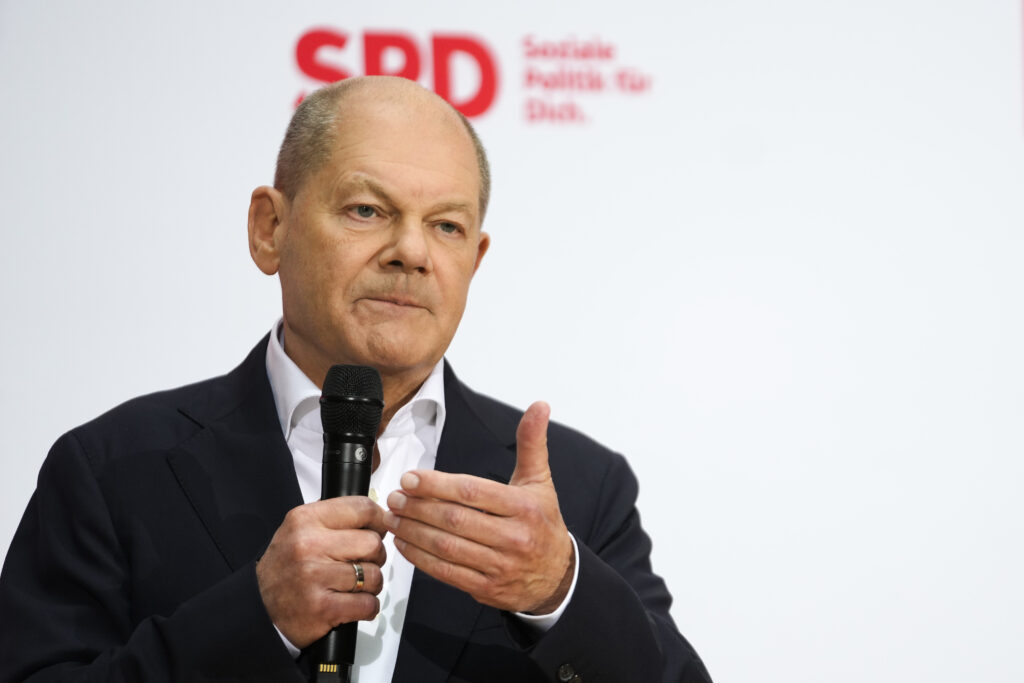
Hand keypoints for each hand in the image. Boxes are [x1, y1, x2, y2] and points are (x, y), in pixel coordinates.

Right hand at [256, 497, 386, 647]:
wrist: (258, 606)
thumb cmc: (287, 566)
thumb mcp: (301, 529)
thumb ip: (336, 519)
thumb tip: (379, 515)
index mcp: (306, 519)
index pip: (363, 509)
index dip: (378, 521)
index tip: (378, 530)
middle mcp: (308, 545)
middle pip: (373, 543)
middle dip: (375, 557)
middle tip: (362, 563)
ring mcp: (314, 577)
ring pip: (374, 575)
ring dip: (371, 585)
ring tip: (353, 586)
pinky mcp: (322, 608)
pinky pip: (368, 604)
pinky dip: (367, 607)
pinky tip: (352, 604)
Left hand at [384, 401, 573, 613]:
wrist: (557, 576)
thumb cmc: (542, 523)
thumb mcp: (539, 481)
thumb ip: (531, 443)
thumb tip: (538, 406)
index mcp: (523, 507)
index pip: (473, 492)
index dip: (437, 484)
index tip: (410, 478)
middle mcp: (513, 538)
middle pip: (455, 519)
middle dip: (419, 507)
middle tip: (396, 497)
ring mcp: (500, 566)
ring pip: (447, 547)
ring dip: (414, 532)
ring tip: (394, 517)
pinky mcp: (487, 589)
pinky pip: (447, 573)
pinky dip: (421, 559)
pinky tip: (405, 544)